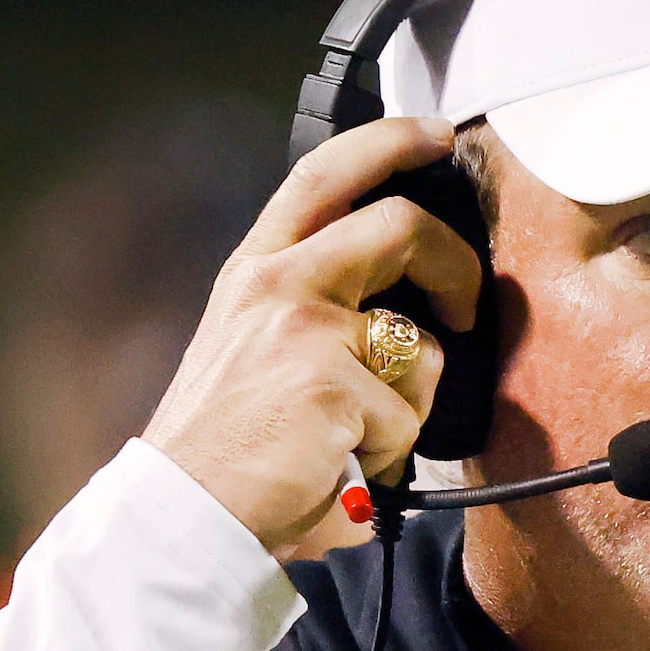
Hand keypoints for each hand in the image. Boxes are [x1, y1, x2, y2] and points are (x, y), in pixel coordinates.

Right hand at [143, 116, 480, 556]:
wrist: (184, 514)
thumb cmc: (227, 450)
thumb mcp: (255, 351)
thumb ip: (315, 312)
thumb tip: (402, 313)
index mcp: (256, 271)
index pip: (324, 175)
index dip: (388, 141)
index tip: (435, 136)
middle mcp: (278, 284)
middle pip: (401, 228)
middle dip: (458, 267)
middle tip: (465, 308)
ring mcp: (306, 328)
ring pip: (421, 347)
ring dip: (407, 407)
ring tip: (353, 440)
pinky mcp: (333, 382)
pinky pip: (408, 419)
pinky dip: (387, 458)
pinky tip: (340, 470)